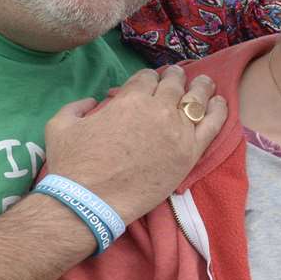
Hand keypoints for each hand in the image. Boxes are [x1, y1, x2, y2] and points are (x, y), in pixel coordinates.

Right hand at [42, 66, 226, 224]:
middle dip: (175, 78)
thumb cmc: (73, 164)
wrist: (91, 202)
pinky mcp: (189, 154)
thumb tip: (92, 102)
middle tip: (177, 78)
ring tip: (205, 84)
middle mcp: (158, 109)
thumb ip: (77, 106)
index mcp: (130, 98)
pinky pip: (212, 126)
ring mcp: (177, 131)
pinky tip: (220, 103)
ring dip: (201, 87)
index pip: (147, 77)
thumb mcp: (60, 124)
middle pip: (174, 83)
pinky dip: (219, 111)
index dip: (148, 78)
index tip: (149, 83)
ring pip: (196, 99)